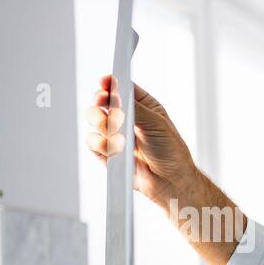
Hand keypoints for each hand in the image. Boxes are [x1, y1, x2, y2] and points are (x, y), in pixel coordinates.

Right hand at [85, 75, 196, 207]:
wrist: (170, 182)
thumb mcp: (157, 124)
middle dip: (100, 102)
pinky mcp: (107, 151)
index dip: (110, 83)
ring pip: (93, 118)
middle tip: (104, 104)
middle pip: (101, 100)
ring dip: (101, 123)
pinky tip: (116, 149)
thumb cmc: (171, 152)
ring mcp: (115, 134)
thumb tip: (116, 91)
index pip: (120, 88)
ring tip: (116, 133)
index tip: (105, 82)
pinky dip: (101, 144)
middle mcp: (126, 118)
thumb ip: (134, 107)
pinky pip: (92, 141)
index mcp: (142, 106)